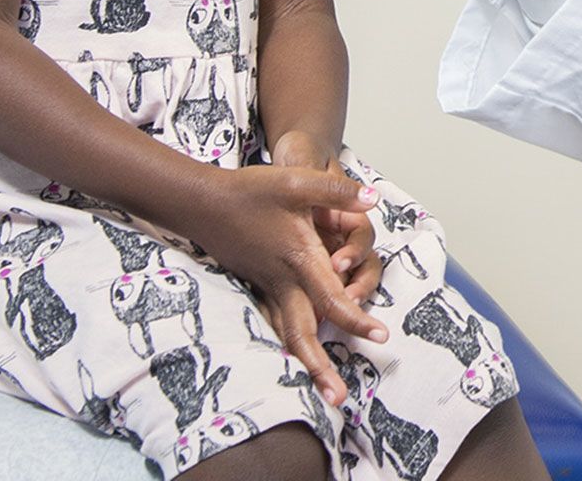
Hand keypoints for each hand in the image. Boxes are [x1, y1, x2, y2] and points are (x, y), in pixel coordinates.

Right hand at [165, 162, 385, 407]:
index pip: (332, 300)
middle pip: (303, 334)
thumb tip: (372, 200)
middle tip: (338, 399)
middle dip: (319, 369)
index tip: (380, 336)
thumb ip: (337, 191)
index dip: (357, 320)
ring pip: (287, 333)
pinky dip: (288, 342)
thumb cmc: (249, 191)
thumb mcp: (297, 182)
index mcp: (299, 260)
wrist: (201, 202)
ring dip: (304, 362)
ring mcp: (268, 287)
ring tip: (321, 390)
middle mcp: (284, 282)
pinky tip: (295, 356)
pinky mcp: (258, 285)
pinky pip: (276, 322)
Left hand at [267, 132, 385, 306]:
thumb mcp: (311, 166)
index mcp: (349, 215)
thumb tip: (370, 197)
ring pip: (344, 282)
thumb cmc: (302, 157)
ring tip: (324, 317)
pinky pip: (314, 286)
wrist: (287, 158)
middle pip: (363, 268)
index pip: (362, 240)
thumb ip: (334, 183)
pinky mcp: (306, 261)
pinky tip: (298, 317)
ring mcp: (326, 250)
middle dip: (358, 287)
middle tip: (344, 301)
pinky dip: (311, 303)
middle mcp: (341, 236)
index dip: (354, 254)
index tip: (338, 264)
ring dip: (340, 300)